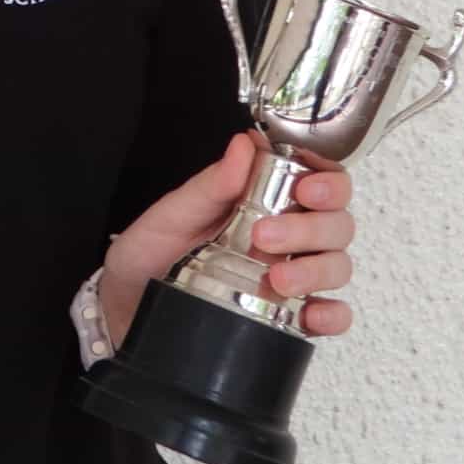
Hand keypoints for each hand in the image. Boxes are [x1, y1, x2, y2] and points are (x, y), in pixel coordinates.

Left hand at [96, 129, 355, 350]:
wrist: (125, 309)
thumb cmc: (148, 257)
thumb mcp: (170, 216)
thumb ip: (209, 185)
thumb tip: (243, 145)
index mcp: (262, 203)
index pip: (319, 181)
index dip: (328, 180)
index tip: (306, 186)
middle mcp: (285, 239)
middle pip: (336, 224)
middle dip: (311, 227)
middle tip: (266, 236)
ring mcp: (290, 278)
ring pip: (338, 266)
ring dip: (318, 269)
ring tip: (277, 279)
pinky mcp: (287, 318)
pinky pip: (331, 316)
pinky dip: (332, 315)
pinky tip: (310, 315)